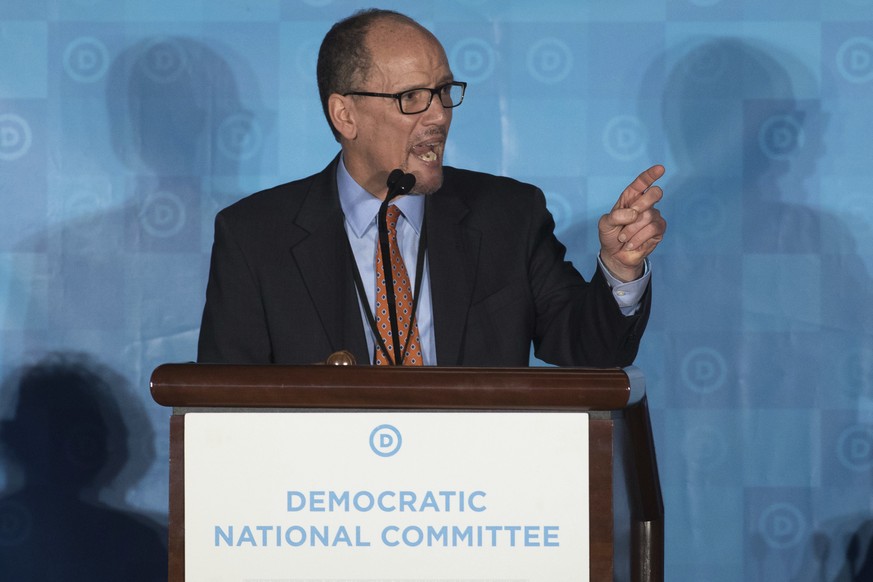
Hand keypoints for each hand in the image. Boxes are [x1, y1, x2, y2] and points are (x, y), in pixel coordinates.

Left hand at [598, 165, 666, 281]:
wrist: (615, 254)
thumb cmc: (611, 235)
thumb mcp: (605, 224)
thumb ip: (616, 216)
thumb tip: (634, 213)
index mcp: (631, 198)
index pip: (642, 182)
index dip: (650, 175)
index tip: (660, 168)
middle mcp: (644, 204)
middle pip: (654, 194)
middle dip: (642, 203)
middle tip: (632, 216)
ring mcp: (653, 216)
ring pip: (648, 216)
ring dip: (631, 230)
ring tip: (624, 238)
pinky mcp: (659, 230)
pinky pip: (652, 229)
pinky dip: (638, 238)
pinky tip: (631, 243)